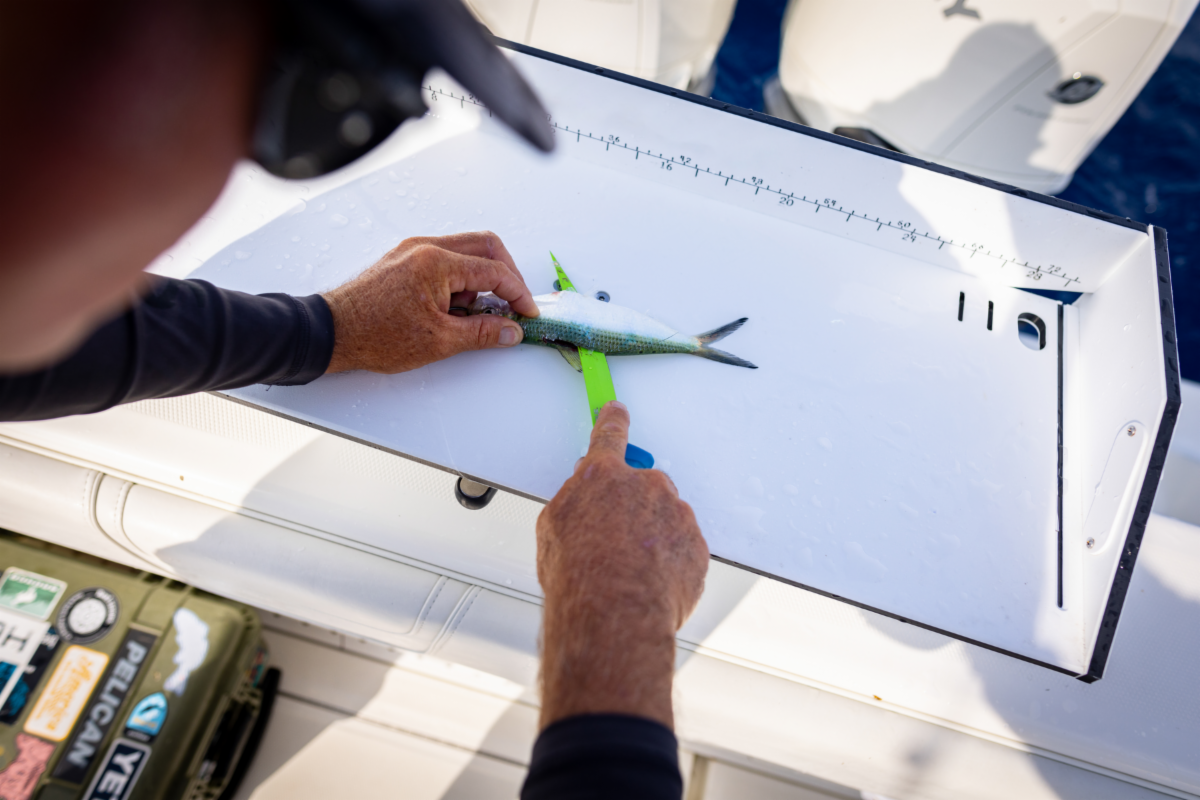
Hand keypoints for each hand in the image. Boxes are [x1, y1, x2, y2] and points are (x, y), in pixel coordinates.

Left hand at [322, 231, 539, 373]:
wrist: (332, 333)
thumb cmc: (374, 335)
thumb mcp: (438, 341)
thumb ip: (482, 332)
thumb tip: (511, 330)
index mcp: (436, 263)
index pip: (494, 270)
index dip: (518, 293)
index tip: (527, 313)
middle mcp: (425, 247)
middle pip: (486, 245)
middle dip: (507, 274)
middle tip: (514, 304)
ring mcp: (414, 250)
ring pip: (467, 249)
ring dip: (482, 277)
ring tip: (475, 314)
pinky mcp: (406, 259)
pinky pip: (447, 258)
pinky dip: (461, 278)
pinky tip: (456, 307)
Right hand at [536, 402, 708, 730]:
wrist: (615, 613)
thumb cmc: (580, 577)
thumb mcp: (553, 529)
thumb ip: (572, 501)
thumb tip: (580, 499)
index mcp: (603, 478)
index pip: (608, 435)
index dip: (612, 421)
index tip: (616, 410)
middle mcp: (645, 486)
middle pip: (642, 484)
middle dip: (632, 506)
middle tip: (616, 540)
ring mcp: (676, 514)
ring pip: (665, 518)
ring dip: (653, 537)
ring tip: (630, 572)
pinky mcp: (697, 545)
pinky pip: (683, 548)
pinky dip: (670, 562)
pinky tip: (649, 583)